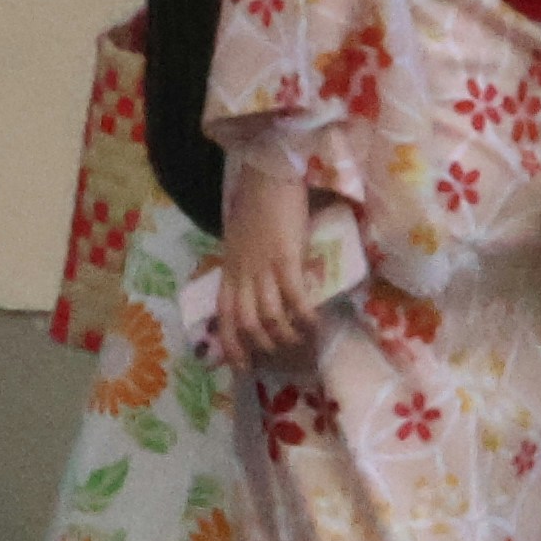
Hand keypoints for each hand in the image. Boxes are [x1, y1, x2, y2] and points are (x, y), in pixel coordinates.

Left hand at [215, 145, 333, 370]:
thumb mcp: (241, 238)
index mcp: (230, 268)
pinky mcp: (285, 257)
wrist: (269, 174)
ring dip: (285, 334)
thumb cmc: (258, 202)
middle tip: (279, 357)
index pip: (224, 315)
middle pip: (245, 322)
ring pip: (268, 315)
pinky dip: (304, 315)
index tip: (242, 366)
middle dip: (261, 345)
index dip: (232, 345)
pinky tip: (315, 324)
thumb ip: (246, 262)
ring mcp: (263, 266)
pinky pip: (293, 297)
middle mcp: (242, 272)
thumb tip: (258, 284)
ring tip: (301, 341)